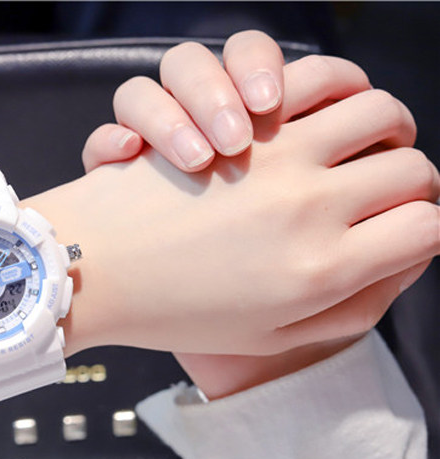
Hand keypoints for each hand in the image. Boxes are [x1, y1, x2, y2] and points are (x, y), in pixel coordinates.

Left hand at [41, 54, 439, 364]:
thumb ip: (350, 306)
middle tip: (394, 183)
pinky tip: (320, 103)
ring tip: (370, 133)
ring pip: (374, 108)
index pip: (427, 228)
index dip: (429, 225)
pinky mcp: (240, 117)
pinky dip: (331, 84)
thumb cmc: (175, 311)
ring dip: (384, 119)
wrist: (98, 269)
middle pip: (412, 167)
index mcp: (320, 270)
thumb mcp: (269, 335)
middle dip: (415, 175)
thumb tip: (406, 262)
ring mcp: (275, 153)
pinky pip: (312, 76)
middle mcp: (309, 206)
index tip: (409, 225)